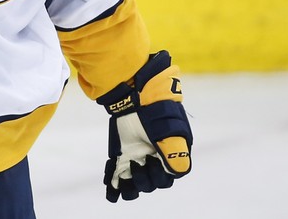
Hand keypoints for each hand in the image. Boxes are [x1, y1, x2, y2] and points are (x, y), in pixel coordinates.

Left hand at [96, 50, 192, 201]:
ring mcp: (138, 155)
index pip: (167, 178)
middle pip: (152, 182)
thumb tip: (177, 172)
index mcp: (170, 154)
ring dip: (130, 185)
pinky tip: (110, 192)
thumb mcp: (171, 132)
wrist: (136, 95)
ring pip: (135, 181)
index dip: (159, 177)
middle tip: (136, 165)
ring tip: (124, 182)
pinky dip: (113, 183)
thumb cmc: (158, 112)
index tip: (150, 163)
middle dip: (144, 180)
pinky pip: (118, 172)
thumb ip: (175, 153)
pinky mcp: (122, 151)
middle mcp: (154, 158)